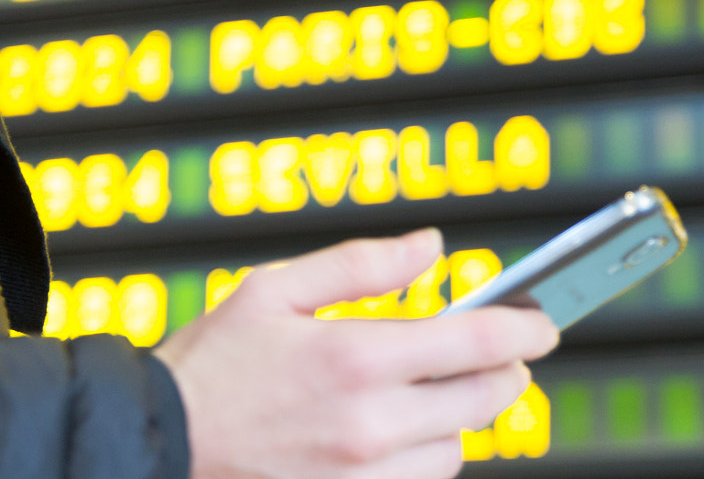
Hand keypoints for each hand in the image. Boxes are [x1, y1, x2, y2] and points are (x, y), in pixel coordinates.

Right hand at [153, 227, 558, 478]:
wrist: (160, 444)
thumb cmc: (211, 363)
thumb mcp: (274, 288)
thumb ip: (362, 265)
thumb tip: (432, 247)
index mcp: (354, 357)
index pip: (477, 344)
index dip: (525, 328)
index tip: (543, 319)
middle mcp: (368, 424)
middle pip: (485, 401)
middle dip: (507, 371)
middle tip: (503, 351)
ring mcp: (361, 475)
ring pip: (459, 450)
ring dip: (464, 417)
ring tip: (436, 389)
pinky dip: (428, 457)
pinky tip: (403, 431)